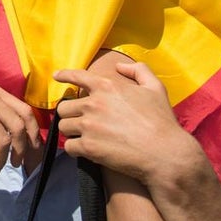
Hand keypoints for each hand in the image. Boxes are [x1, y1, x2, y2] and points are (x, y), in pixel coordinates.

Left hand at [55, 61, 196, 186]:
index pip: (77, 76)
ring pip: (63, 126)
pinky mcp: (88, 147)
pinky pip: (68, 146)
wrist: (164, 154)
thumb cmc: (161, 121)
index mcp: (107, 86)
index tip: (56, 77)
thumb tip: (120, 66)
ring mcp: (89, 125)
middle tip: (78, 121)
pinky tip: (82, 150)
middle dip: (70, 114)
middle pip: (64, 107)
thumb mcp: (155, 88)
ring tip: (81, 136)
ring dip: (71, 132)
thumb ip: (138, 70)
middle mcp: (93, 103)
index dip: (64, 75)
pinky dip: (74, 149)